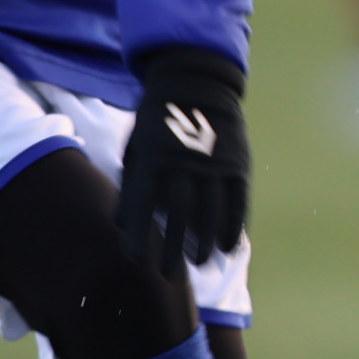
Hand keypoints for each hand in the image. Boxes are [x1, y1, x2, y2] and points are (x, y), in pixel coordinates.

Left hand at [117, 48, 249, 273]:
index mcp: (152, 158)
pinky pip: (237, 200)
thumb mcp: (135, 147)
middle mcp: (183, 162)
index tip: (138, 263)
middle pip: (180, 214)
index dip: (140, 236)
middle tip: (168, 276)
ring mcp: (214, 162)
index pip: (144, 206)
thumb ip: (131, 185)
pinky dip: (233, 226)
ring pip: (211, 210)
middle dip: (173, 248)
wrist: (195, 82)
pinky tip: (227, 247)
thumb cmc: (156, 121)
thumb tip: (121, 227)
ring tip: (201, 265)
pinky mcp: (237, 162)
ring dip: (205, 242)